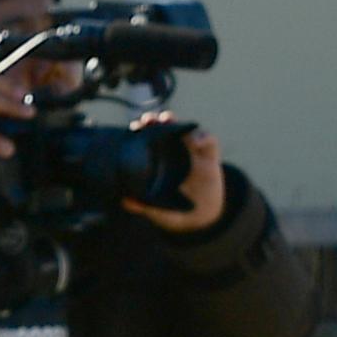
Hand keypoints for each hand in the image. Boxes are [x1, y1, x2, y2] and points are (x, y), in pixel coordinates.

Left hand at [125, 113, 227, 231]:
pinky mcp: (210, 157)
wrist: (202, 216)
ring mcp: (192, 152)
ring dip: (175, 122)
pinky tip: (195, 142)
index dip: (141, 132)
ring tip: (166, 119)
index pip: (148, 141)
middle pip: (163, 130)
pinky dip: (203, 137)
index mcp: (158, 162)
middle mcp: (174, 153)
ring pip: (184, 129)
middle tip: (148, 119)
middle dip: (155, 121)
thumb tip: (125, 200)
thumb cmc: (175, 211)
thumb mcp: (159, 211)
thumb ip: (144, 206)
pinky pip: (209, 141)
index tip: (134, 128)